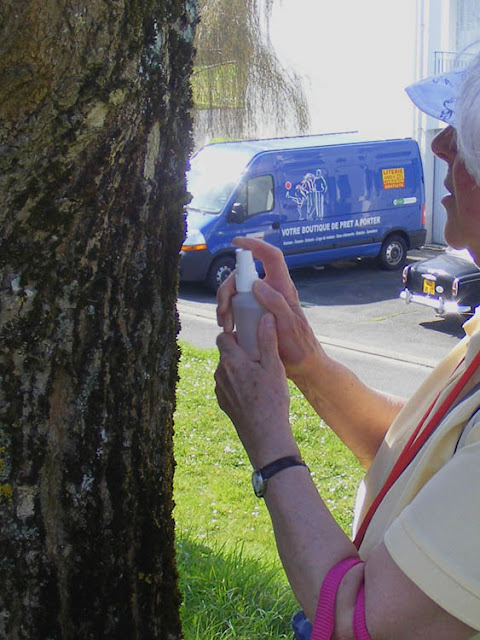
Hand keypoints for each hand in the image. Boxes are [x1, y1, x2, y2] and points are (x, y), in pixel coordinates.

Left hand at [215, 313, 298, 468]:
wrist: (264, 434)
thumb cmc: (271, 398)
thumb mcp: (273, 365)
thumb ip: (267, 339)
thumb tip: (265, 316)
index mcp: (230, 360)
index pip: (223, 337)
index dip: (234, 334)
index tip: (248, 337)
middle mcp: (220, 373)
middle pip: (225, 353)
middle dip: (239, 351)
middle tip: (258, 355)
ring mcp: (219, 389)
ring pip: (226, 370)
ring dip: (238, 368)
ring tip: (259, 374)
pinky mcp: (223, 402)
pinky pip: (227, 386)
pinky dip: (237, 384)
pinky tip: (254, 391)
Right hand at [217, 237, 323, 378]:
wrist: (300, 366)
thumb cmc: (299, 346)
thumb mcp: (289, 325)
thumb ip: (276, 302)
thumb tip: (257, 284)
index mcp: (283, 287)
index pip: (270, 256)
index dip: (255, 245)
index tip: (237, 242)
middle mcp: (271, 290)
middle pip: (244, 276)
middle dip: (228, 289)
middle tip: (224, 311)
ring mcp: (261, 302)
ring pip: (236, 291)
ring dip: (225, 304)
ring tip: (225, 326)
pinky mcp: (254, 314)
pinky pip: (236, 306)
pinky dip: (227, 314)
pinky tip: (227, 328)